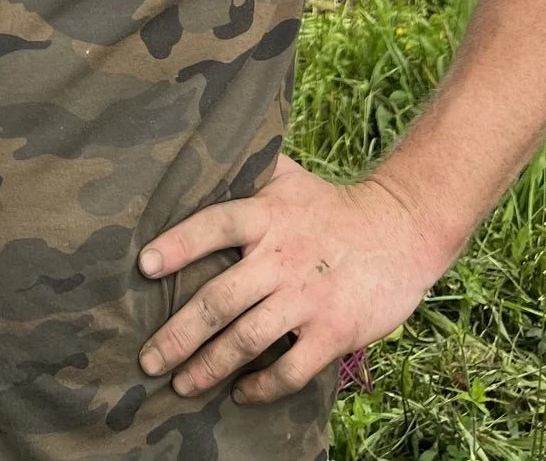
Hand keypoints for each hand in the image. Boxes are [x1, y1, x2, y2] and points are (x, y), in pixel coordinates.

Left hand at [136, 153, 444, 405]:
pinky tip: (241, 394)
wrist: (400, 231)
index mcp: (268, 216)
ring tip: (182, 385)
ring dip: (210, 366)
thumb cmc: (330, 207)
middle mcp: (282, 257)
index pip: (215, 225)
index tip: (145, 265)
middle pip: (221, 299)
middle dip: (179, 333)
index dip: (180, 243)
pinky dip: (262, 386)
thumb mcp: (288, 177)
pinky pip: (291, 368)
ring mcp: (308, 297)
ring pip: (248, 339)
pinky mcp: (334, 330)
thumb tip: (201, 151)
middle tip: (148, 359)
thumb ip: (247, 170)